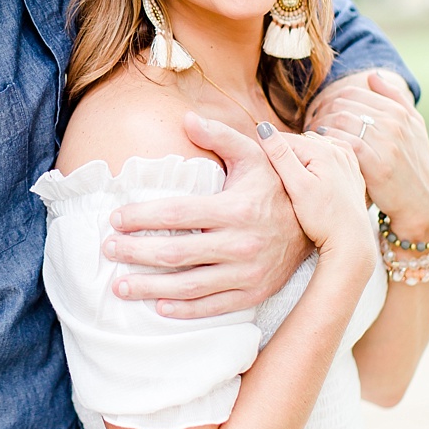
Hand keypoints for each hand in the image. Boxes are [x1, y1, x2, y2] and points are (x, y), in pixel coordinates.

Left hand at [106, 115, 305, 319]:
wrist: (321, 225)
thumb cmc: (277, 186)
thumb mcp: (254, 155)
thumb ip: (221, 136)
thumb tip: (186, 118)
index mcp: (236, 209)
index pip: (177, 213)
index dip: (142, 216)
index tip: (115, 218)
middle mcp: (242, 243)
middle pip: (176, 253)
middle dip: (136, 253)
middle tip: (107, 250)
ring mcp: (249, 273)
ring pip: (190, 285)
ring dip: (150, 288)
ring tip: (119, 286)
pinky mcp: (255, 293)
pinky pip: (214, 307)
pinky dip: (185, 310)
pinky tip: (158, 307)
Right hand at [255, 126, 375, 266]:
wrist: (351, 241)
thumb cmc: (323, 218)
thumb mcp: (297, 186)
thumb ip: (280, 155)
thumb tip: (263, 127)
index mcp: (323, 150)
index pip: (283, 139)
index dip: (267, 153)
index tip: (259, 170)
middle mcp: (339, 150)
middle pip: (299, 143)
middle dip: (284, 156)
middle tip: (277, 180)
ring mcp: (347, 160)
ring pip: (312, 150)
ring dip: (299, 159)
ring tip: (292, 182)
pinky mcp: (350, 172)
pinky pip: (327, 158)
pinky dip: (315, 164)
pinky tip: (310, 179)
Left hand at [307, 70, 428, 241]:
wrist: (422, 202)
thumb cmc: (412, 163)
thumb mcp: (413, 128)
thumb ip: (394, 99)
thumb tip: (372, 75)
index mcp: (399, 112)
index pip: (351, 94)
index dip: (328, 102)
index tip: (319, 114)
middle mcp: (395, 123)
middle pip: (341, 105)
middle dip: (320, 113)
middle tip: (309, 125)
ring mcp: (387, 143)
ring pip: (339, 121)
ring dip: (319, 128)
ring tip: (312, 138)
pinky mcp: (378, 164)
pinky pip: (343, 143)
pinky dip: (327, 143)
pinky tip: (321, 149)